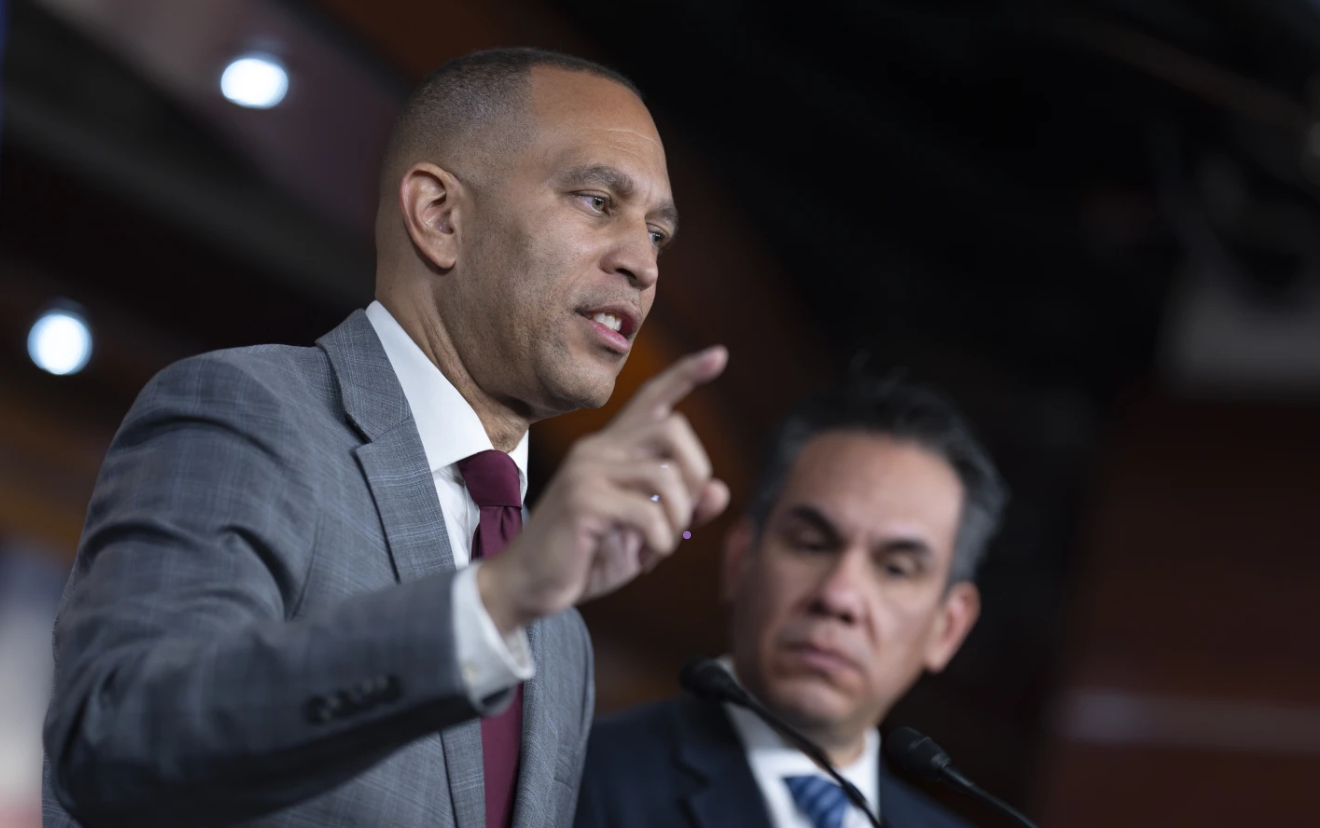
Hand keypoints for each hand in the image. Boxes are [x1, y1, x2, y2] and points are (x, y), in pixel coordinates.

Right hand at [478, 346, 730, 632]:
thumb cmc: (586, 557)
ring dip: (678, 518)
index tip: (720, 355)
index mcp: (611, 450)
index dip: (686, 375)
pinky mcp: (582, 501)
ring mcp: (587, 472)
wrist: (527, 586)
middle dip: (697, 470)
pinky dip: (661, 540)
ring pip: (666, 475)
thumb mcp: (643, 534)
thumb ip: (681, 510)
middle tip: (688, 512)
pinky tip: (648, 557)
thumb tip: (720, 490)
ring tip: (662, 544)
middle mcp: (598, 450)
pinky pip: (648, 513)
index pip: (652, 398)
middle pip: (673, 428)